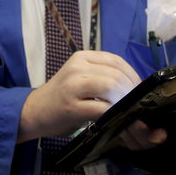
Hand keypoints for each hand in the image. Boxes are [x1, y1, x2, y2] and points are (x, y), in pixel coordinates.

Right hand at [17, 50, 146, 142]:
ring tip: (126, 110)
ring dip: (124, 101)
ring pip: (110, 87)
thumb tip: (134, 85)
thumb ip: (102, 75)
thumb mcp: (81, 77)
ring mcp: (72, 86)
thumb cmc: (63, 96)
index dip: (133, 75)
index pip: (116, 60)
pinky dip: (113, 113)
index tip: (139, 90)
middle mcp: (77, 68)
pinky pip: (101, 108)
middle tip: (136, 104)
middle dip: (131, 91)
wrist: (36, 110)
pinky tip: (114, 118)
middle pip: (116, 75)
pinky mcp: (71, 107)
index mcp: (82, 57)